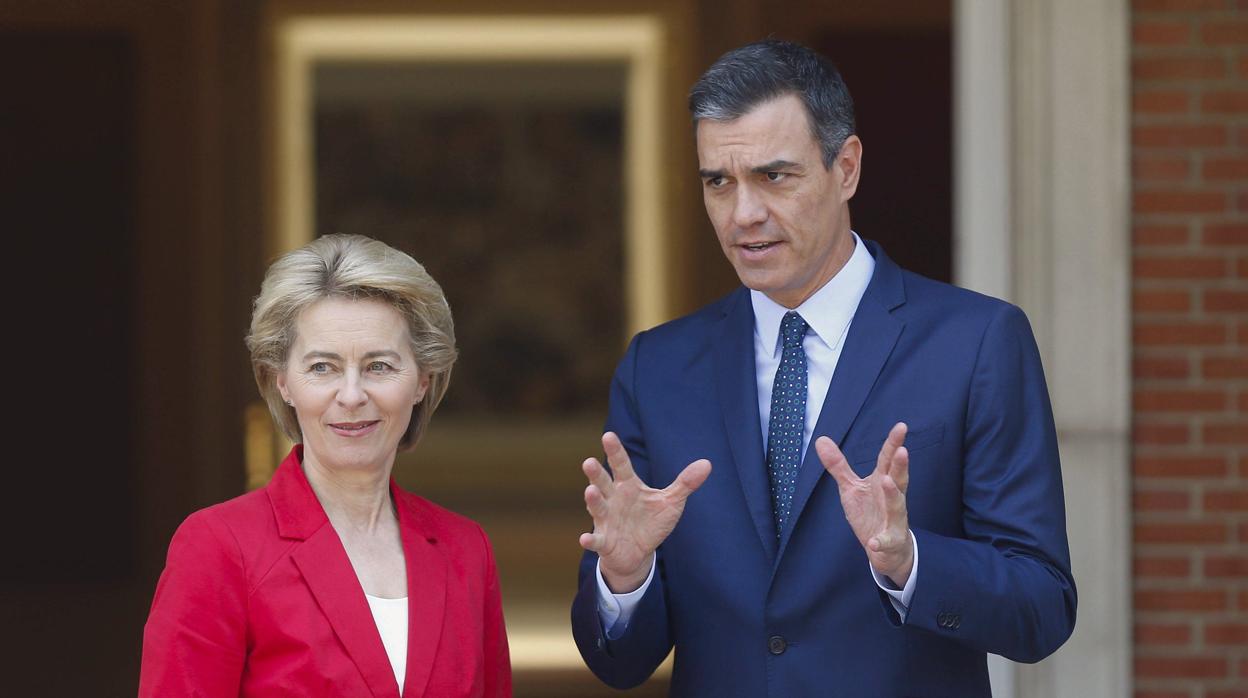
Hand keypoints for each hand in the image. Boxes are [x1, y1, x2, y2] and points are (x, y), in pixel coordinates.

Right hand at [578, 432, 711, 592]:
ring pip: (598, 507)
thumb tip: (707, 464)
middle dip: (596, 474)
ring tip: (591, 491)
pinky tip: (585, 539)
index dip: (615, 451)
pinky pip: (596, 540)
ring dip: (593, 500)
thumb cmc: (650, 522)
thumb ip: (685, 483)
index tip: (608, 435)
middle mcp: (613, 499)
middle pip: (603, 483)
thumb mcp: (671, 502)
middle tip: (589, 462)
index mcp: (628, 486)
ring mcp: (606, 519)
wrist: (637, 552)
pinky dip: (591, 539)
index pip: (621, 465)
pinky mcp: (604, 541)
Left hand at [816, 422, 912, 586]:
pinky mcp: (890, 540)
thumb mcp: (851, 487)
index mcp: (882, 482)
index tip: (901, 426)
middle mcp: (892, 497)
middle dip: (901, 465)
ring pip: (897, 506)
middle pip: (898, 478)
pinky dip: (882, 541)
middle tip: (902, 450)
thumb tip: (821, 439)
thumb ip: (838, 465)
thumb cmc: (871, 512)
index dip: (893, 443)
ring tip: (889, 482)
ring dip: (893, 494)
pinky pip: (887, 540)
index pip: (887, 460)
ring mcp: (893, 519)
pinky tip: (875, 542)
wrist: (888, 550)